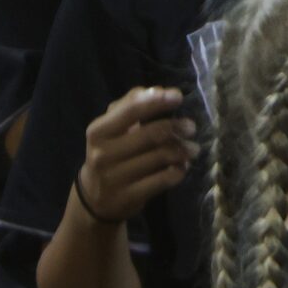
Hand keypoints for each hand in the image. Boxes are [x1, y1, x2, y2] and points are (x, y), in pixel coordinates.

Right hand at [77, 86, 197, 223]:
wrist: (95, 197)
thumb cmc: (109, 153)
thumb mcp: (111, 127)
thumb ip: (131, 104)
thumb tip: (158, 90)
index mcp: (98, 132)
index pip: (131, 111)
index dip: (157, 102)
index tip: (178, 97)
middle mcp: (104, 154)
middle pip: (152, 134)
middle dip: (177, 128)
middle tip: (190, 127)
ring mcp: (116, 177)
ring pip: (161, 157)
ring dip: (183, 150)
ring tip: (192, 148)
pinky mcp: (130, 196)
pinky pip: (164, 179)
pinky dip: (179, 170)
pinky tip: (182, 166)